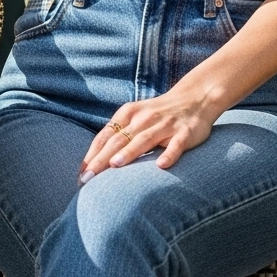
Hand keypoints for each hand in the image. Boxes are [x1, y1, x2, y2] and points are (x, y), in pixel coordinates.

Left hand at [80, 84, 218, 181]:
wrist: (195, 98)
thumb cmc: (158, 115)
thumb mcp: (135, 119)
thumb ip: (117, 137)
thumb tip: (93, 163)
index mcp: (128, 114)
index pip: (106, 136)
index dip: (92, 154)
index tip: (81, 174)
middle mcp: (145, 118)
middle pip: (120, 140)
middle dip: (102, 159)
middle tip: (88, 178)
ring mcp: (165, 125)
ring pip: (144, 139)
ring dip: (129, 152)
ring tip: (115, 165)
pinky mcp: (185, 132)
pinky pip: (176, 145)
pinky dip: (169, 154)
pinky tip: (161, 166)